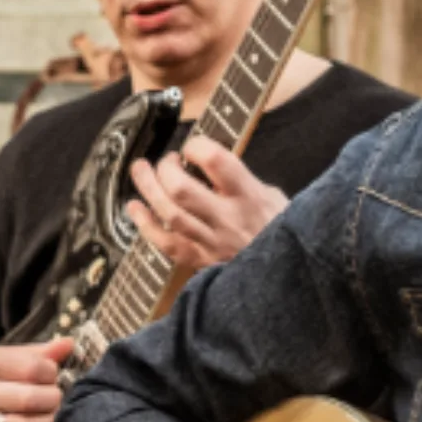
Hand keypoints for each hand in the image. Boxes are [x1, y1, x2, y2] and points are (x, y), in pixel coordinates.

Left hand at [127, 136, 286, 270]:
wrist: (286, 274)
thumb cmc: (279, 231)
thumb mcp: (272, 196)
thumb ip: (241, 179)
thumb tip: (211, 163)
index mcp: (248, 196)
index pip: (216, 161)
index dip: (196, 147)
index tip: (192, 148)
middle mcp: (227, 218)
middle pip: (182, 189)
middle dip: (166, 169)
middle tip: (166, 161)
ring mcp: (210, 241)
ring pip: (169, 213)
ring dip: (148, 189)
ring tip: (140, 171)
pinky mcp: (200, 260)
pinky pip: (165, 243)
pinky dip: (145, 225)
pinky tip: (135, 209)